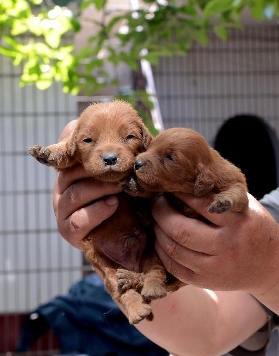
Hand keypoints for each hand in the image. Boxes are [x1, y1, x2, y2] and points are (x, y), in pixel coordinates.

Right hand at [52, 121, 121, 248]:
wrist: (132, 236)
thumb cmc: (127, 198)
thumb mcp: (125, 173)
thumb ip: (118, 154)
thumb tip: (108, 123)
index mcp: (73, 173)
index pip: (67, 154)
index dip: (80, 147)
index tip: (102, 143)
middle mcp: (64, 190)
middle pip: (69, 173)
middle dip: (94, 169)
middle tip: (119, 168)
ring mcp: (64, 211)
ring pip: (73, 195)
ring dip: (99, 188)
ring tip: (120, 187)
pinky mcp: (70, 232)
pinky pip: (78, 220)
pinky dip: (96, 212)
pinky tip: (113, 204)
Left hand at [152, 193, 278, 294]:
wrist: (273, 267)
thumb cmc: (258, 229)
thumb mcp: (248, 208)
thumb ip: (222, 196)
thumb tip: (188, 179)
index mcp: (238, 223)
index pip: (201, 204)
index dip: (180, 193)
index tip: (169, 185)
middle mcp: (227, 246)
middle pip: (181, 230)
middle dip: (161, 213)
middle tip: (156, 201)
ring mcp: (216, 268)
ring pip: (174, 250)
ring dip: (158, 232)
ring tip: (155, 219)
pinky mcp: (208, 282)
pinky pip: (175, 269)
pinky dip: (162, 253)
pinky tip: (161, 240)